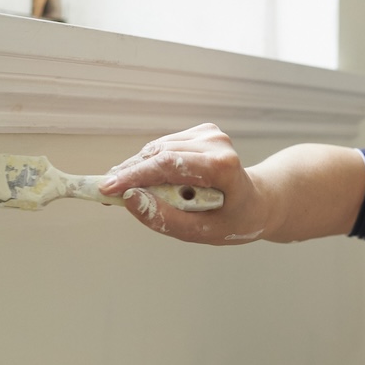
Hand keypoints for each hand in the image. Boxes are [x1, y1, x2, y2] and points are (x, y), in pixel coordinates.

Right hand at [99, 123, 266, 244]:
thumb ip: (164, 218)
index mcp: (222, 166)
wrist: (258, 202)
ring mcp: (210, 134)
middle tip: (105, 193)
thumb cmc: (234, 221)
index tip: (107, 189)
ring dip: (136, 168)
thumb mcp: (200, 232)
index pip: (167, 164)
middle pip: (158, 154)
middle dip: (129, 174)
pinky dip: (149, 164)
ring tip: (120, 189)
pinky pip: (164, 147)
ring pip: (157, 149)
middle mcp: (216, 142)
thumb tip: (129, 199)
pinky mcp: (202, 132)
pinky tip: (144, 180)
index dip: (134, 176)